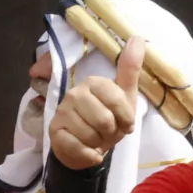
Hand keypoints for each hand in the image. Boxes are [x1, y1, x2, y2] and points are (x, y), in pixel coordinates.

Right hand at [49, 38, 144, 169]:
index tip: (125, 123)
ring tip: (97, 139)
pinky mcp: (54, 131)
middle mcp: (74, 94)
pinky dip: (89, 155)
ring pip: (91, 135)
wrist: (87, 146)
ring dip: (99, 143)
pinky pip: (77, 146)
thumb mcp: (125, 96)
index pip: (117, 101)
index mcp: (93, 83)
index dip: (126, 118)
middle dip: (111, 133)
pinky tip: (90, 152)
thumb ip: (130, 69)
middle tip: (108, 132)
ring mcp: (62, 112)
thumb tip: (137, 38)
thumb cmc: (108, 119)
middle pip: (104, 120)